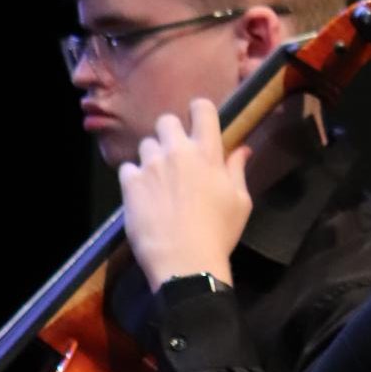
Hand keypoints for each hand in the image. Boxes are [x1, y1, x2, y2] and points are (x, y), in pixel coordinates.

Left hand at [120, 97, 251, 290]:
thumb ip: (237, 170)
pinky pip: (127, 168)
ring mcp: (150, 166)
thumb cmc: (219, 233)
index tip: (199, 122)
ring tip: (158, 179)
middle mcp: (177, 152)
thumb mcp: (240, 202)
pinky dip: (134, 178)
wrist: (185, 263)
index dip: (199, 111)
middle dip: (171, 133)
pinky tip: (143, 195)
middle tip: (176, 154)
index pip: (201, 108)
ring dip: (152, 157)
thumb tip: (243, 149)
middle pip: (166, 120)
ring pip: (146, 144)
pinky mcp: (130, 184)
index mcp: (207, 152)